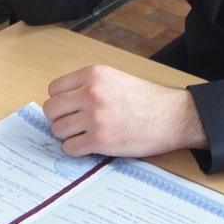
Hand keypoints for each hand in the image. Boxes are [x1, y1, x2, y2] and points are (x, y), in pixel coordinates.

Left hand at [43, 65, 207, 157]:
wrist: (171, 116)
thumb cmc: (146, 99)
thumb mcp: (114, 78)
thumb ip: (88, 85)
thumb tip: (63, 100)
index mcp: (93, 74)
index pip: (54, 89)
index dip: (60, 101)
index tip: (68, 108)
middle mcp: (91, 93)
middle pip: (51, 109)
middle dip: (59, 118)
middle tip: (72, 124)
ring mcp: (94, 117)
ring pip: (58, 130)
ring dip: (68, 135)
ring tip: (84, 134)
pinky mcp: (100, 140)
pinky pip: (70, 147)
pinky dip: (76, 149)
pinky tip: (89, 145)